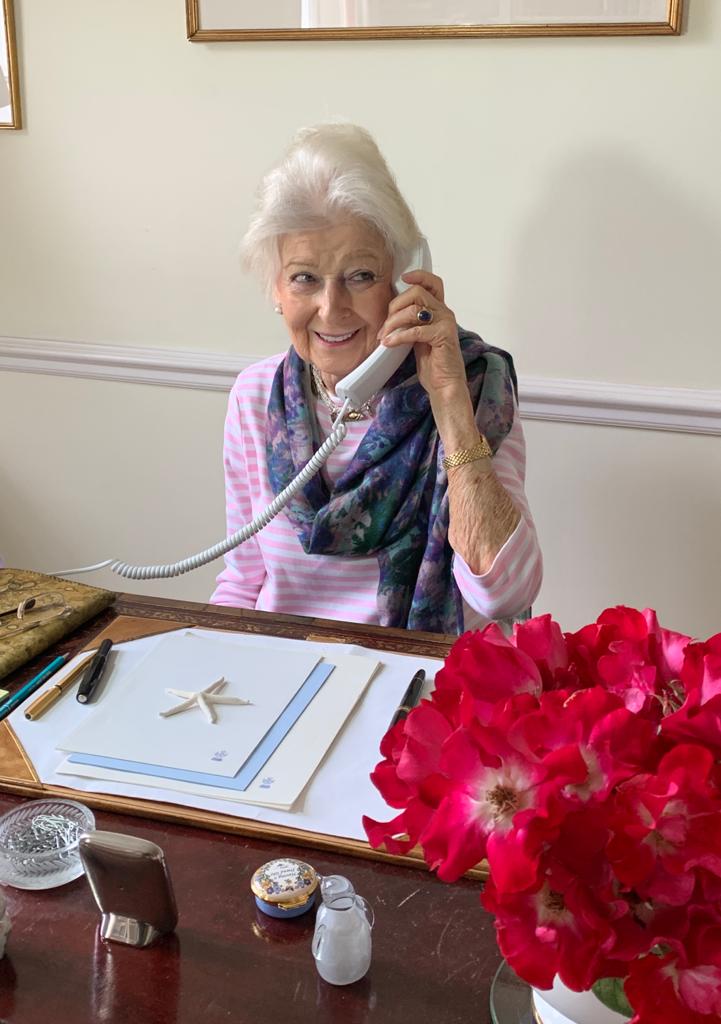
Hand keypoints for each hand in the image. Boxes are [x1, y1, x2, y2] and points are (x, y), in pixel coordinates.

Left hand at [377, 270, 466, 401]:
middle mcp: (445, 313)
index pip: (433, 283)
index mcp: (439, 311)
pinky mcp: (443, 335)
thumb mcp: (418, 338)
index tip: (402, 278)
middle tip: (385, 325)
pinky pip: (415, 330)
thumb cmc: (432, 364)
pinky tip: (389, 343)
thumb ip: (411, 323)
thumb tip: (391, 314)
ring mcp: (445, 323)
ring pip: (414, 309)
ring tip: (385, 336)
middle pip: (417, 292)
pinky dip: (399, 336)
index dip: (418, 276)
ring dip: (393, 322)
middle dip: (395, 306)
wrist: (445, 385)